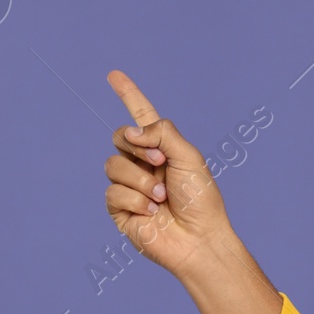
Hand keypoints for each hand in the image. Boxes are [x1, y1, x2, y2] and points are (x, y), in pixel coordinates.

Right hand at [103, 69, 233, 276]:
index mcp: (162, 148)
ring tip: (162, 196)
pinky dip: (136, 200)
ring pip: (113, 165)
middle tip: (162, 163)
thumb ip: (161, 133)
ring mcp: (129, 186)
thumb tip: (130, 131)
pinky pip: (113, 192)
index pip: (140, 117)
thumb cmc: (201, 199)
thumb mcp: (189, 156)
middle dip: (139, 147)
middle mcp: (143, 164)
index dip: (128, 94)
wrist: (199, 239)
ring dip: (141, 180)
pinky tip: (152, 212)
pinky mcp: (120, 209)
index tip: (113, 74)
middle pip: (119, 137)